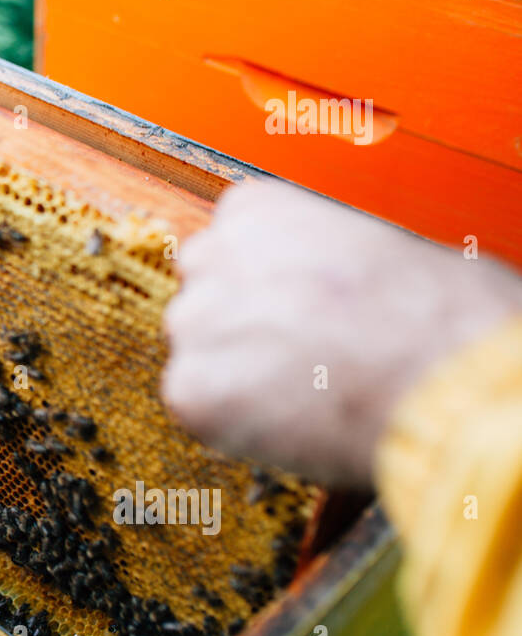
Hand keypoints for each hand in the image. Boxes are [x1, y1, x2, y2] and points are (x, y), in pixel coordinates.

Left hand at [162, 180, 521, 488]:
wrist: (446, 374)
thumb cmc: (438, 313)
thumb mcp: (375, 247)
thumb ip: (317, 260)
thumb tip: (319, 288)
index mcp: (254, 211)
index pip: (226, 253)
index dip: (262, 293)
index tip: (293, 316)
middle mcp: (211, 257)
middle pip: (201, 303)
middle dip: (239, 333)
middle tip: (294, 363)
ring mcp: (194, 323)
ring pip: (197, 357)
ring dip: (234, 379)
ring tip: (303, 396)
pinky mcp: (190, 388)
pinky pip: (198, 409)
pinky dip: (233, 425)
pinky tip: (287, 423)